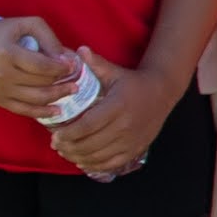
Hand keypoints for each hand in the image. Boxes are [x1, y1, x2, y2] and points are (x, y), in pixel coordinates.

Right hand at [0, 16, 87, 119]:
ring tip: (71, 92)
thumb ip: (49, 38)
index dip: (61, 68)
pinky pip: (22, 110)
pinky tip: (56, 110)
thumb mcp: (27, 25)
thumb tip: (67, 59)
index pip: (42, 66)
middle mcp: (1, 74)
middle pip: (40, 83)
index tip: (73, 66)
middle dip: (62, 82)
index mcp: (7, 54)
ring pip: (35, 99)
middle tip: (76, 81)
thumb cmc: (4, 32)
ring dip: (56, 97)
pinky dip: (41, 112)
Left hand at [49, 56, 179, 180]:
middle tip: (56, 145)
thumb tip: (79, 51)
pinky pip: (112, 163)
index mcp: (118, 105)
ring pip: (100, 156)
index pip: (88, 125)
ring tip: (66, 152)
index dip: (69, 134)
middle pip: (91, 144)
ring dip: (79, 157)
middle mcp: (126, 125)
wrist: (162, 93)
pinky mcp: (137, 148)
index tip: (55, 136)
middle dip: (69, 147)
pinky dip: (95, 166)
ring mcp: (132, 139)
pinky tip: (83, 162)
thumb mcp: (115, 72)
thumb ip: (96, 64)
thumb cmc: (133, 82)